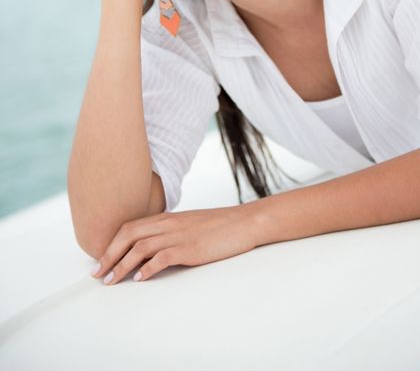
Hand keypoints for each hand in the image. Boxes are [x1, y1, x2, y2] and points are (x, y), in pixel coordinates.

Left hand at [89, 205, 258, 284]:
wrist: (243, 222)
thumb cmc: (218, 226)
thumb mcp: (188, 225)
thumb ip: (169, 233)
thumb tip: (150, 251)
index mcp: (167, 218)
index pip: (130, 227)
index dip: (111, 243)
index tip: (100, 261)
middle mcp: (168, 224)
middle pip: (129, 235)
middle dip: (109, 255)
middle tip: (97, 274)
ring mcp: (179, 235)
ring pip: (141, 247)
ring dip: (122, 264)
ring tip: (111, 280)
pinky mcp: (190, 247)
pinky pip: (163, 256)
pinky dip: (148, 268)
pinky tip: (139, 278)